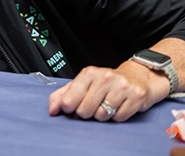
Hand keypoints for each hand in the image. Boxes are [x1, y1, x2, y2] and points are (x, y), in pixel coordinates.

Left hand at [48, 61, 168, 121]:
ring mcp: (122, 87)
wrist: (138, 78)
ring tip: (107, 104)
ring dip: (103, 115)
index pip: (69, 100)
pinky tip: (119, 106)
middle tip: (94, 105)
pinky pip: (119, 118)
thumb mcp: (83, 83)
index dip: (68, 108)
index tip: (72, 107)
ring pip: (102, 116)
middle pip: (85, 110)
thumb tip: (52, 110)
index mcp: (88, 73)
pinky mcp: (136, 97)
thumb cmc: (106, 83)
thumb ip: (63, 94)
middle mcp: (105, 77)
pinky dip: (117, 116)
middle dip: (87, 112)